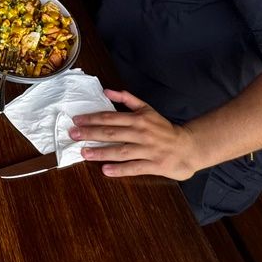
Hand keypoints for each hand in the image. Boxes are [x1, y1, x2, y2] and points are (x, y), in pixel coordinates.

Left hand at [71, 89, 201, 180]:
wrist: (188, 146)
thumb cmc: (164, 128)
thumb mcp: (147, 109)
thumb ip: (127, 99)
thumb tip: (106, 91)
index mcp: (139, 118)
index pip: (110, 117)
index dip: (92, 119)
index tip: (76, 120)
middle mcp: (142, 133)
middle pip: (112, 133)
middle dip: (91, 134)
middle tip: (73, 135)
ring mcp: (148, 149)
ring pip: (121, 151)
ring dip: (101, 152)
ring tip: (84, 153)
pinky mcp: (154, 165)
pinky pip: (134, 167)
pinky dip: (120, 169)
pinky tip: (106, 170)